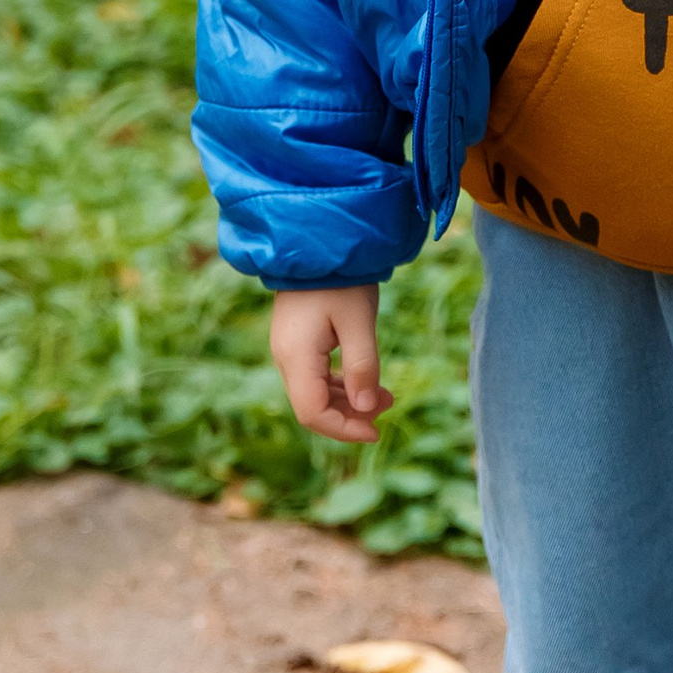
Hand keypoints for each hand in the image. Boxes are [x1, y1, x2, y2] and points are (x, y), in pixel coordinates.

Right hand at [269, 283, 392, 445]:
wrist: (318, 241)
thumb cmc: (341, 279)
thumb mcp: (359, 322)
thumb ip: (363, 367)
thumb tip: (367, 410)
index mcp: (296, 357)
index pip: (313, 413)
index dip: (344, 430)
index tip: (376, 431)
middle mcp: (285, 358)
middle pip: (312, 408)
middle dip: (350, 416)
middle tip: (387, 406)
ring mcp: (288, 350)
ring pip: (314, 393)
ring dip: (347, 401)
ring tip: (385, 395)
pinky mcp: (296, 342)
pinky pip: (314, 376)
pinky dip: (339, 384)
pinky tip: (364, 380)